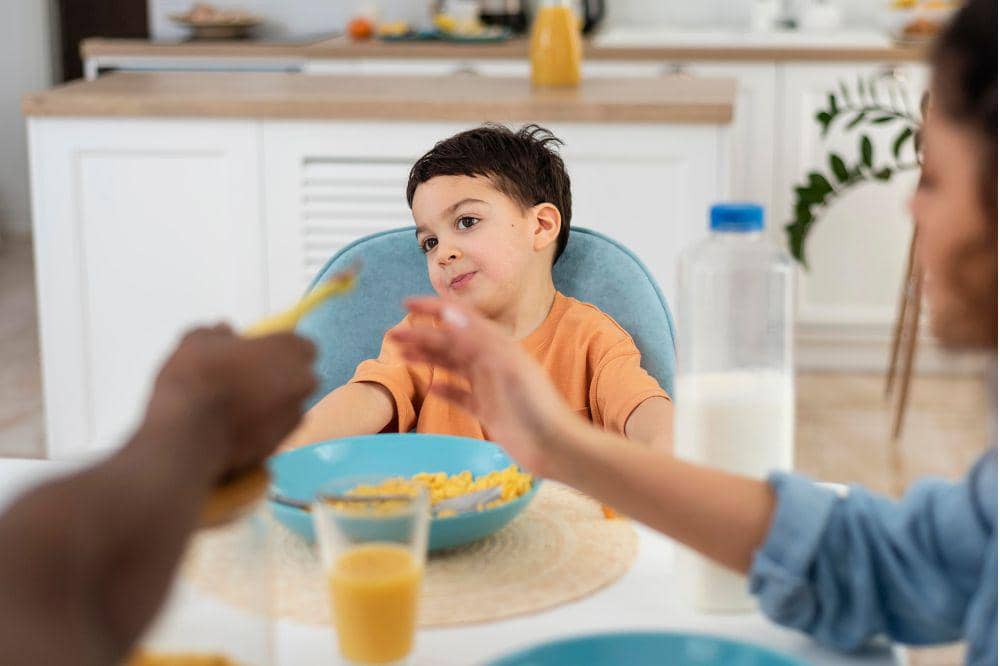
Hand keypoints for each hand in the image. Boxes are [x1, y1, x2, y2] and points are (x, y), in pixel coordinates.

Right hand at [143, 324, 316, 475]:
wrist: (187, 434)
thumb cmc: (195, 378)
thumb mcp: (198, 342)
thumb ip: (217, 334)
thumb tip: (222, 331)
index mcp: (290, 349)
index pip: (302, 346)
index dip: (281, 350)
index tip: (260, 354)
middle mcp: (302, 381)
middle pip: (300, 377)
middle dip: (280, 378)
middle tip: (247, 380)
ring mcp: (294, 416)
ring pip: (289, 407)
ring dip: (272, 405)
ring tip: (236, 407)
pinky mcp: (280, 445)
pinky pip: (275, 432)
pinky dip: (262, 429)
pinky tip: (234, 428)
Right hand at [390, 298, 580, 476]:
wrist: (555, 446)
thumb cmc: (535, 406)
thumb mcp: (505, 368)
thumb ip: (477, 340)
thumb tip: (448, 312)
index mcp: (496, 345)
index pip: (460, 318)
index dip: (433, 308)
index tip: (406, 304)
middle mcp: (491, 361)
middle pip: (451, 342)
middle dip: (421, 335)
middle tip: (391, 336)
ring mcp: (489, 385)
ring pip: (452, 366)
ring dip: (428, 357)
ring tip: (401, 356)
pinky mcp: (487, 409)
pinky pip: (461, 394)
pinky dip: (445, 388)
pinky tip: (431, 387)